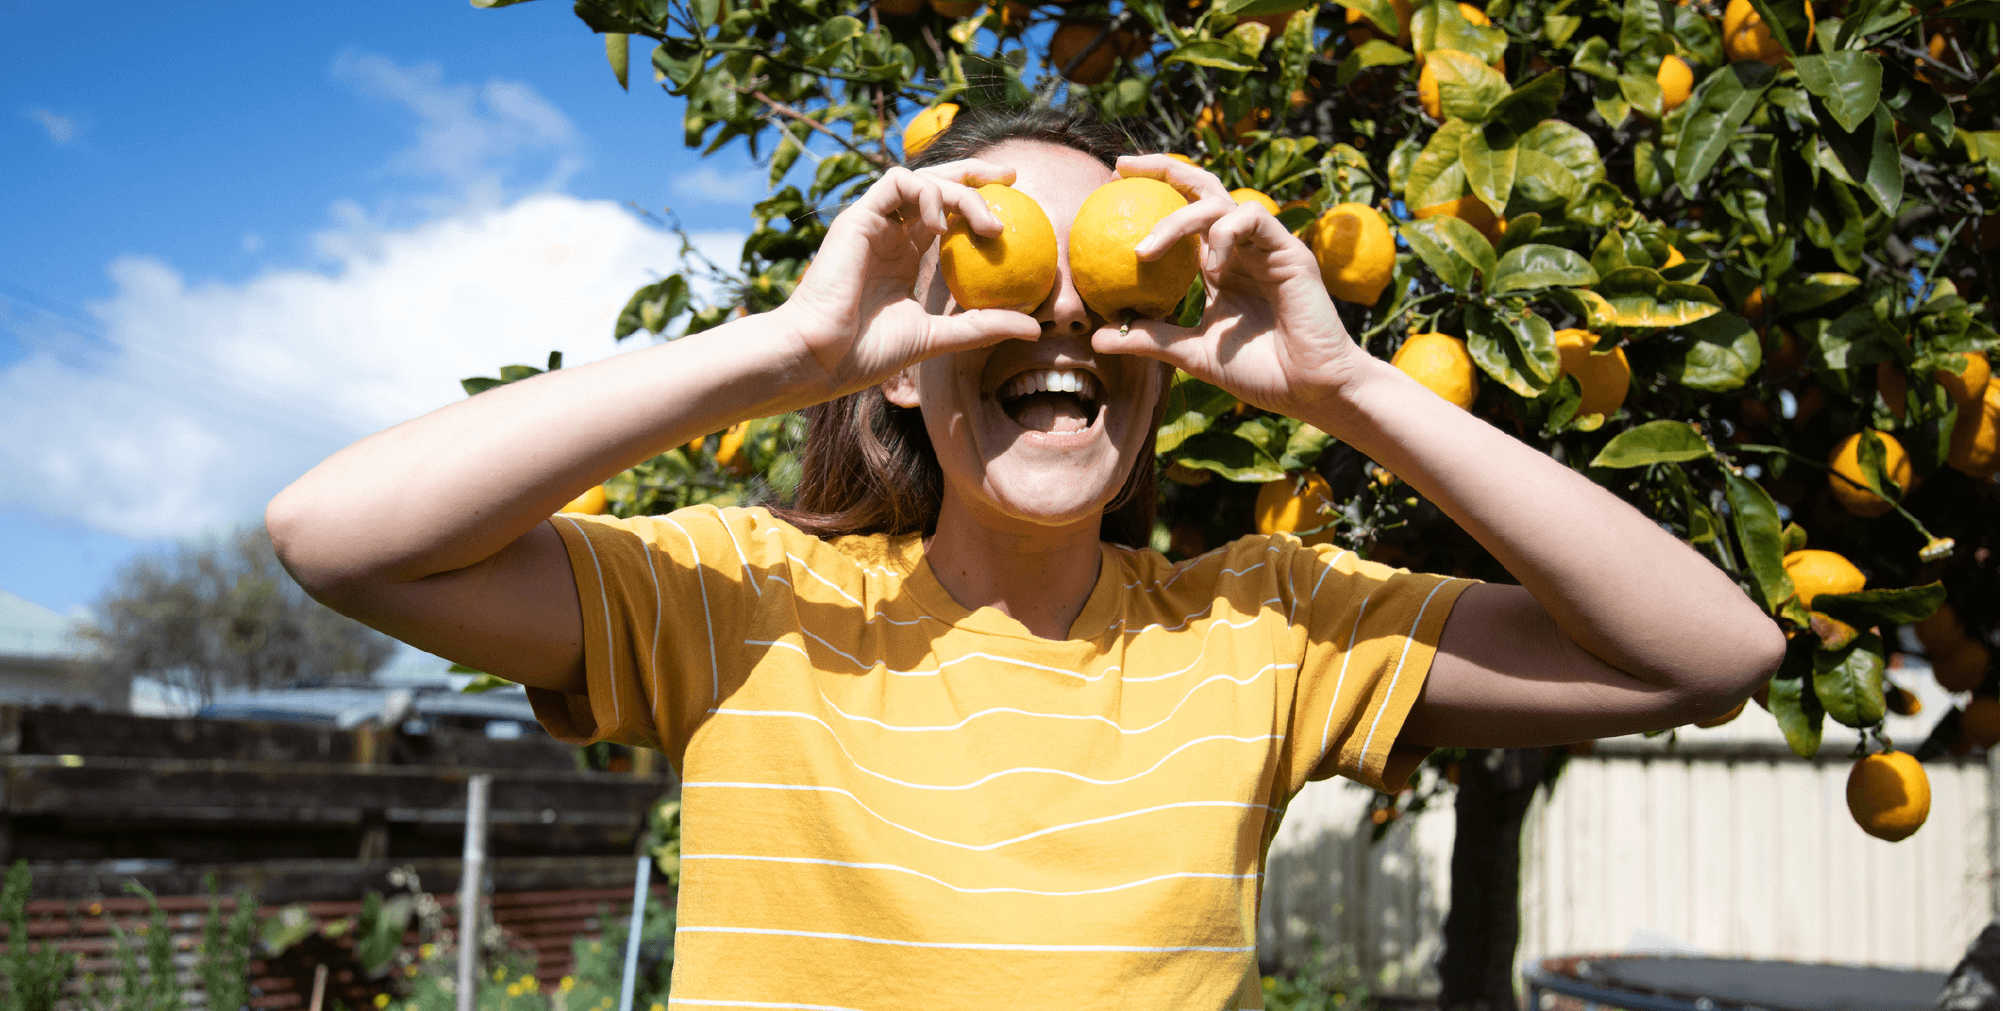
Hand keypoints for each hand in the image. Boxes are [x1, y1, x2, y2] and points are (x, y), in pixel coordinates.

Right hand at [771, 160, 1043, 398]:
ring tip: (987, 227)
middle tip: (1013, 178)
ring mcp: (873, 223)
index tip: (1017, 205)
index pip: (946, 214)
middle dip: (975, 173)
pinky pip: (898, 183)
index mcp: (905, 255)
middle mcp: (890, 233)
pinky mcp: (858, 217)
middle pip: (936, 185)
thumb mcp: (936, 337)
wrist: (821, 358)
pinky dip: (926, 193)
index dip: (978, 201)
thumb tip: (1034, 328)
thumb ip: (980, 326)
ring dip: (959, 192)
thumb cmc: (867, 354)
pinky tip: (941, 225)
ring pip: (922, 179)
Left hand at [1090, 156, 1371, 419]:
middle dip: (1162, 168)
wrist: (1311, 390)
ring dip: (1178, 219)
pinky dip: (1226, 235)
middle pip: (1202, 188)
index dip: (1153, 192)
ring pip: (1219, 202)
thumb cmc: (1260, 373)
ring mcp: (1265, 246)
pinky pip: (1253, 219)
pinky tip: (1211, 265)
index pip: (1184, 212)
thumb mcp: (1192, 354)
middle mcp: (1240, 247)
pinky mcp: (1289, 251)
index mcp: (1220, 264)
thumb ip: (1150, 340)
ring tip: (1145, 251)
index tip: (1110, 185)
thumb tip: (1095, 338)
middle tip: (1120, 168)